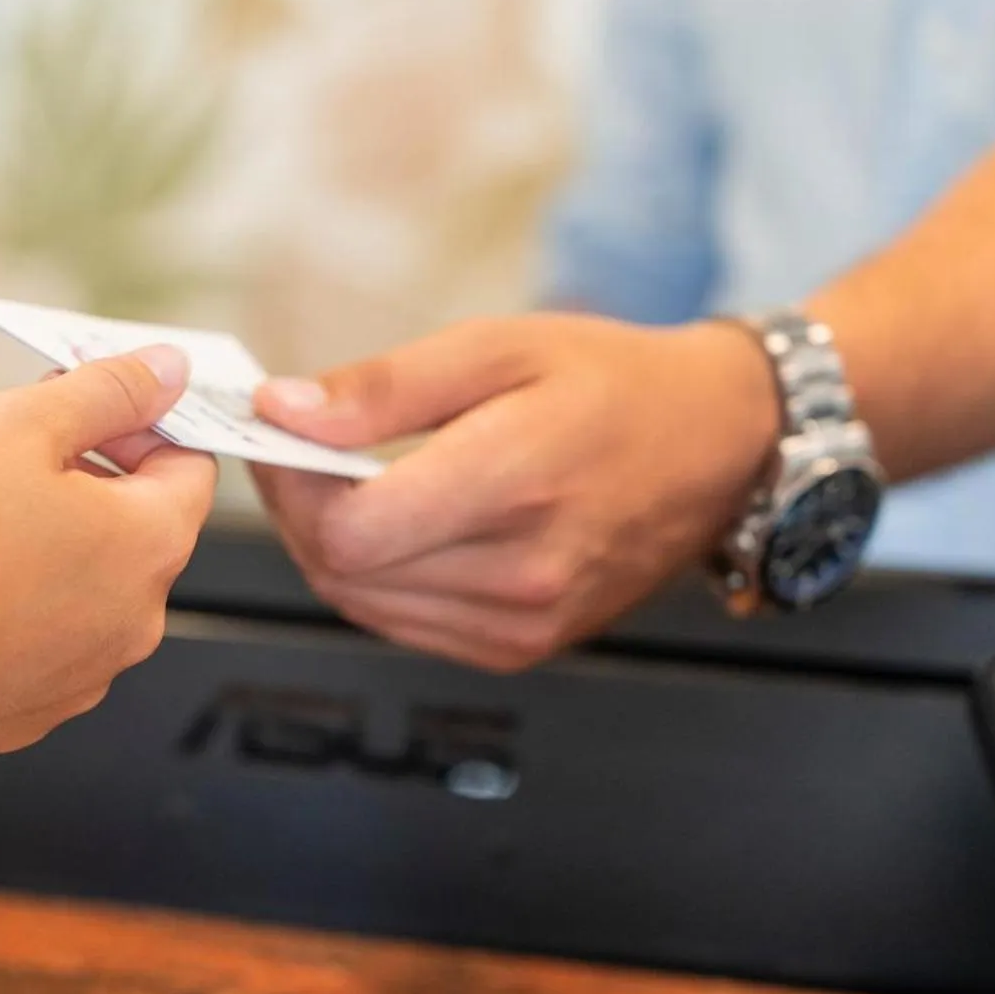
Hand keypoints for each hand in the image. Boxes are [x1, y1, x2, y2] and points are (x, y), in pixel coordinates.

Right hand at [0, 346, 215, 763]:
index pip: (191, 467)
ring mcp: (86, 675)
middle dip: (89, 482)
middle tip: (9, 457)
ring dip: (52, 545)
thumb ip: (110, 391)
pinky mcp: (31, 711)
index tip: (77, 412)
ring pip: (91, 586)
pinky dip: (17, 605)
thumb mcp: (19, 425)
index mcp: (150, 545)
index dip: (137, 425)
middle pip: (140, 528)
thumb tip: (169, 370)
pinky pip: (44, 639)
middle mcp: (137, 621)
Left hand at [252, 315, 776, 670]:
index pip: (348, 530)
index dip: (288, 485)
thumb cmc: (610, 382)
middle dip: (298, 509)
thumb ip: (382, 388)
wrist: (716, 445)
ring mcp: (525, 622)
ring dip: (331, 545)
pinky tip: (393, 524)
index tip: (278, 434)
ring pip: (364, 604)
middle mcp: (523, 572)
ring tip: (343, 481)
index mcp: (516, 484)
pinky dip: (376, 577)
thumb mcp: (496, 347)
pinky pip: (405, 624)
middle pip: (343, 571)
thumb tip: (282, 412)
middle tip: (298, 449)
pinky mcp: (523, 646)